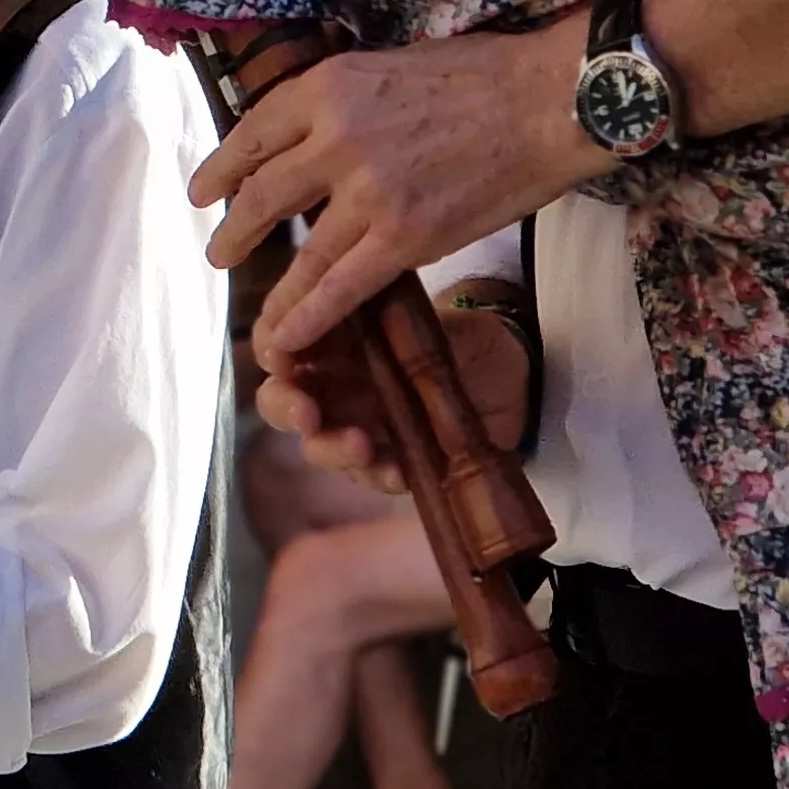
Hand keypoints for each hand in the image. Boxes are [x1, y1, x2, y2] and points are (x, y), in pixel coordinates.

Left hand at [200, 25, 601, 356]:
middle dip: (234, 229)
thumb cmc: (481, 76)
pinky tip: (289, 336)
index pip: (252, 134)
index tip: (205, 191)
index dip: (222, 169)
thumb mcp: (388, 65)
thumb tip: (312, 133)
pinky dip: (309, 315)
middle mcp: (334, 138)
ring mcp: (366, 191)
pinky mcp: (403, 236)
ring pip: (298, 251)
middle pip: (262, 193)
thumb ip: (343, 101)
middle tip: (218, 250)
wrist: (547, 101)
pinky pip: (341, 286)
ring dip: (270, 288)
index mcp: (327, 88)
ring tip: (256, 313)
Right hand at [254, 297, 532, 494]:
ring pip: (318, 445)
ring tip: (361, 445)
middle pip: (283, 401)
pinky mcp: (390, 459)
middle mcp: (337, 385)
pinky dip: (379, 474)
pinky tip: (397, 472)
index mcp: (337, 340)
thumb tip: (353, 312)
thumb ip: (395, 322)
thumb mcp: (437, 320)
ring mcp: (359, 425)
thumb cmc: (469, 340)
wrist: (517, 381)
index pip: (281, 341)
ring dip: (331, 448)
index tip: (282, 359)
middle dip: (286, 409)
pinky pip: (371, 475)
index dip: (272, 350)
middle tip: (306, 415)